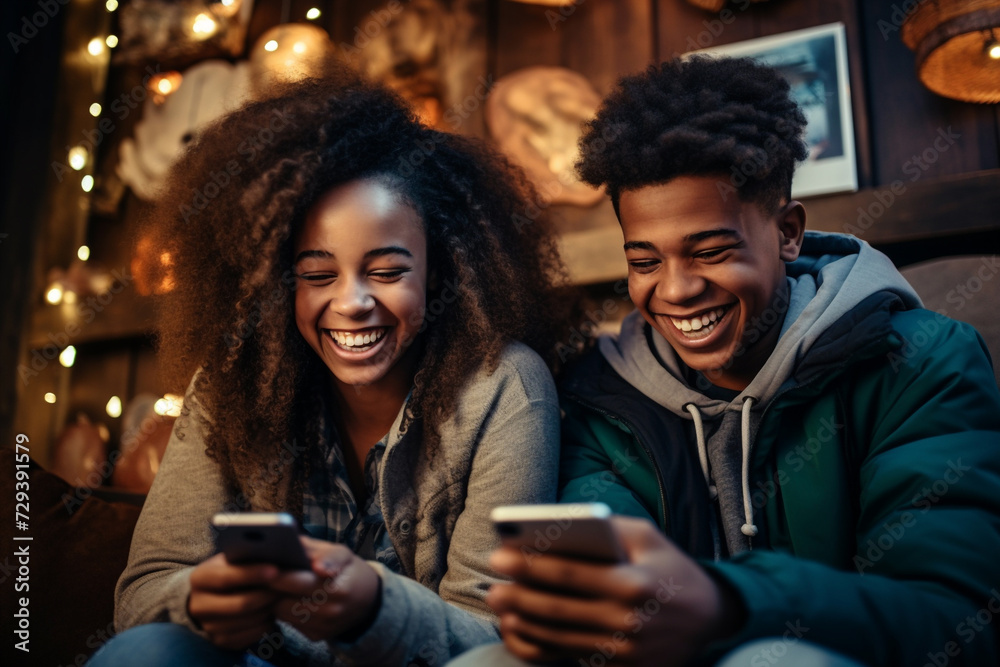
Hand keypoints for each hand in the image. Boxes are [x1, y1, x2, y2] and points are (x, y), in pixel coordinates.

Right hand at [187, 552, 281, 649]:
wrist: (214, 595)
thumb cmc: (232, 570)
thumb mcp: (233, 559)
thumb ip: (247, 557)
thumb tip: (274, 552)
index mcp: (200, 578)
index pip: (226, 578)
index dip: (252, 574)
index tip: (275, 571)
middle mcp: (198, 605)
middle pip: (240, 605)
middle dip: (266, 596)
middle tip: (286, 587)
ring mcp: (207, 626)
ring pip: (247, 621)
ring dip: (268, 610)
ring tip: (280, 598)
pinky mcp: (219, 641)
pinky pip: (249, 637)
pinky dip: (264, 624)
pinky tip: (271, 613)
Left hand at [269, 536, 381, 641]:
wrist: (368, 601)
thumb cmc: (350, 570)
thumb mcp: (340, 552)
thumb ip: (315, 550)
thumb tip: (290, 543)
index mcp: (337, 588)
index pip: (295, 582)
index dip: (276, 573)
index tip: (262, 564)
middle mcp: (330, 612)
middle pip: (283, 600)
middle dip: (270, 587)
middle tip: (261, 573)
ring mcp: (323, 627)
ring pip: (282, 613)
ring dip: (275, 599)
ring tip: (274, 584)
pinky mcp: (316, 636)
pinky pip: (289, 623)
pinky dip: (284, 610)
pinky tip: (287, 597)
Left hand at [487, 516, 742, 665]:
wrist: (710, 617)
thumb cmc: (670, 567)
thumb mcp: (647, 536)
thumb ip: (606, 529)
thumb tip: (557, 528)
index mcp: (634, 582)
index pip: (570, 574)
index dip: (530, 566)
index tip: (500, 557)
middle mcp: (628, 621)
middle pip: (558, 609)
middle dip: (518, 597)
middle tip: (491, 587)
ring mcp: (625, 651)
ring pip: (561, 637)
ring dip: (525, 623)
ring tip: (502, 609)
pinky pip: (573, 657)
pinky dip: (543, 645)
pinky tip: (523, 631)